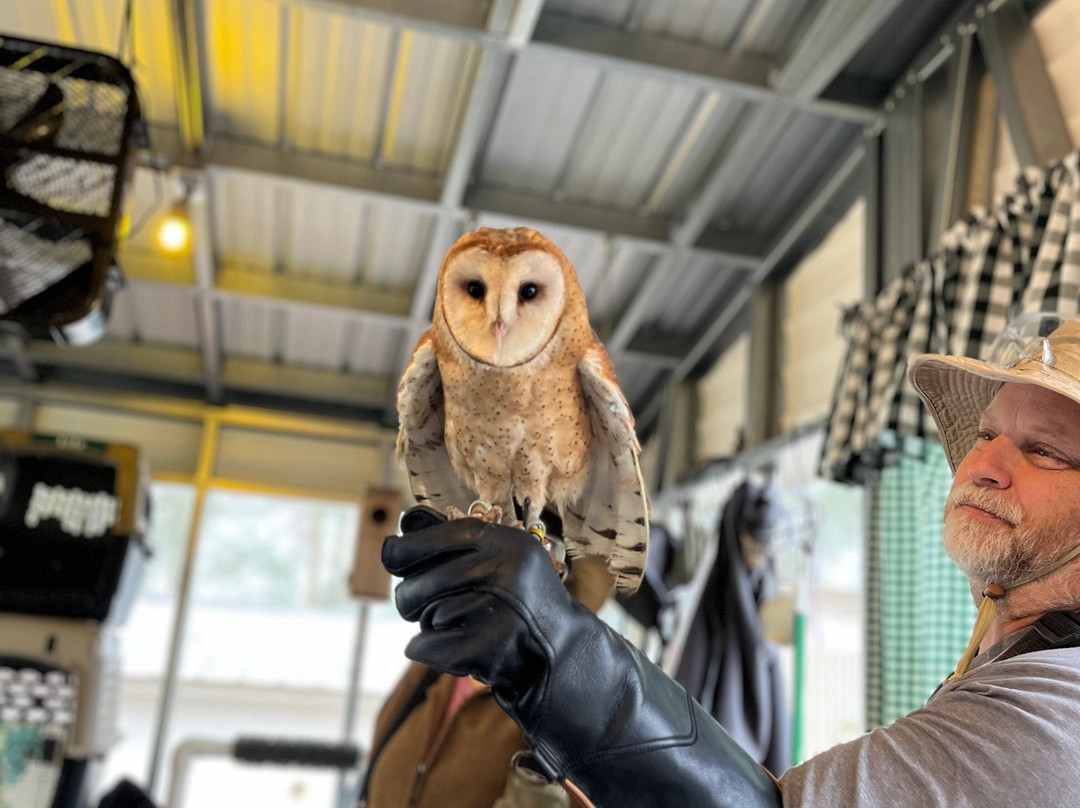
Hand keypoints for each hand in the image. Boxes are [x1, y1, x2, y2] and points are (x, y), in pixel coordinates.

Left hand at [382, 515, 586, 708]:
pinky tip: (453, 648)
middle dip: (412, 598)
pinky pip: (427, 646)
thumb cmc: (521, 599)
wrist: (561, 649)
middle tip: (421, 604)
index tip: (390, 555)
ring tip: (462, 626)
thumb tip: (402, 526)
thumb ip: (457, 543)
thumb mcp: (504, 558)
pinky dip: (428, 650)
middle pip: (420, 583)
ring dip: (430, 626)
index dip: (406, 549)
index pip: (439, 537)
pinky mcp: (490, 649)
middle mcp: (505, 571)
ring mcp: (500, 611)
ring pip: (425, 617)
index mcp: (506, 542)